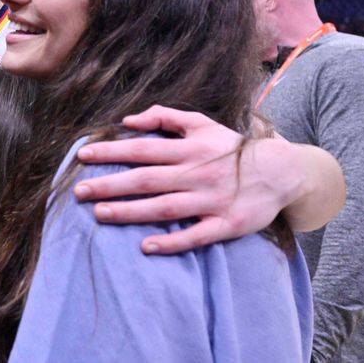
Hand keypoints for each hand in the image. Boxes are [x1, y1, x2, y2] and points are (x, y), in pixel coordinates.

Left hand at [73, 105, 295, 254]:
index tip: (82, 156)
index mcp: (189, 149)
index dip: (111, 151)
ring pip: (165, 208)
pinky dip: (172, 242)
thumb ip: (165, 116)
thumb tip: (128, 120)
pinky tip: (146, 246)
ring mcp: (211, 200)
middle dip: (111, 184)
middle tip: (79, 191)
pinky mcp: (227, 224)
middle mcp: (197, 174)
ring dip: (131, 212)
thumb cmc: (233, 148)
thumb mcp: (202, 124)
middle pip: (147, 179)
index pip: (142, 149)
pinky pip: (197, 236)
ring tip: (100, 214)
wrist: (284, 172)